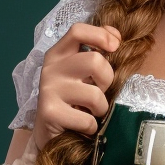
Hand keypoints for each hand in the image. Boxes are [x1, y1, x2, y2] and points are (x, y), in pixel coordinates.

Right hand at [32, 23, 121, 150]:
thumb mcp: (81, 72)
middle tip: (98, 92)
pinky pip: (87, 120)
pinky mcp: (50, 112)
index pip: (78, 31)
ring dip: (100, 108)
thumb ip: (96, 51)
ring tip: (90, 112)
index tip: (115, 46)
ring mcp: (49, 90)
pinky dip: (91, 127)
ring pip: (95, 95)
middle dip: (107, 80)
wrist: (49, 133)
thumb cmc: (72, 99)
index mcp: (58, 54)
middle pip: (95, 61)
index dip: (101, 35)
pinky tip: (81, 126)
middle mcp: (51, 68)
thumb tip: (115, 35)